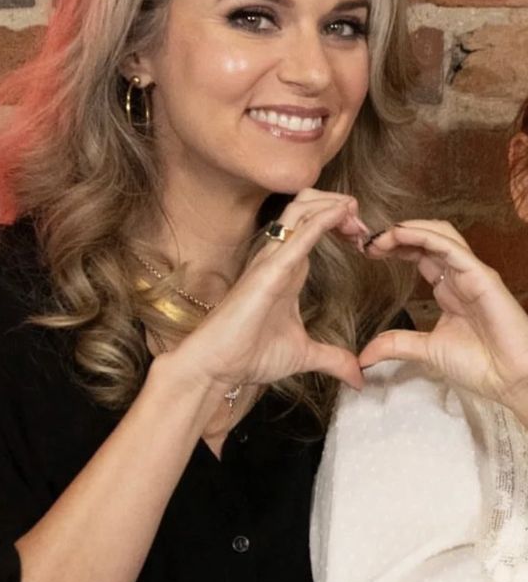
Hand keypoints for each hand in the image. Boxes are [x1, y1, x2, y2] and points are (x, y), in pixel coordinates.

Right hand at [173, 189, 364, 398]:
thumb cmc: (249, 355)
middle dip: (340, 205)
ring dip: (334, 205)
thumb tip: (358, 377)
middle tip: (363, 226)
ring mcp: (271, 261)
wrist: (218, 367)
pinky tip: (343, 214)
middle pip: (307, 207)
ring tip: (356, 217)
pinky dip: (324, 219)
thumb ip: (333, 360)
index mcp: (287, 271)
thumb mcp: (304, 355)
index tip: (363, 238)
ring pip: (301, 209)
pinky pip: (299, 235)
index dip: (340, 222)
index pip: (313, 228)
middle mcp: (278, 258)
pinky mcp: (269, 271)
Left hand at [361, 220, 527, 422]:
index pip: (419, 254)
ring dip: (407, 230)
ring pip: (439, 235)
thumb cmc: (479, 365)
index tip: (366, 251)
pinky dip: (425, 236)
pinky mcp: (482, 276)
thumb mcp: (426, 350)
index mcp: (448, 289)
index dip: (394, 247)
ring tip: (380, 237)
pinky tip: (401, 235)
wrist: (511, 381)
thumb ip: (396, 345)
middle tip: (367, 242)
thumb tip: (363, 356)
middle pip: (426, 239)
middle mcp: (459, 276)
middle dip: (395, 235)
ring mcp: (472, 273)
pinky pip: (452, 248)